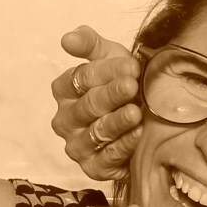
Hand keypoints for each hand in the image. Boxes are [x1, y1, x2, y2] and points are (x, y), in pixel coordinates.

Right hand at [49, 27, 143, 180]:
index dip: (105, 71)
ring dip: (117, 121)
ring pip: (96, 132)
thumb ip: (89, 44)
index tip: (131, 66)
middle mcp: (65, 120)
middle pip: (88, 105)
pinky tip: (139, 133)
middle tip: (132, 86)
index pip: (80, 78)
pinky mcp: (92, 167)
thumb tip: (67, 38)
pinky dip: (124, 145)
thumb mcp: (109, 58)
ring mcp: (77, 145)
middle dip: (112, 94)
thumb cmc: (121, 84)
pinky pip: (107, 157)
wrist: (141, 118)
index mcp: (64, 90)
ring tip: (135, 112)